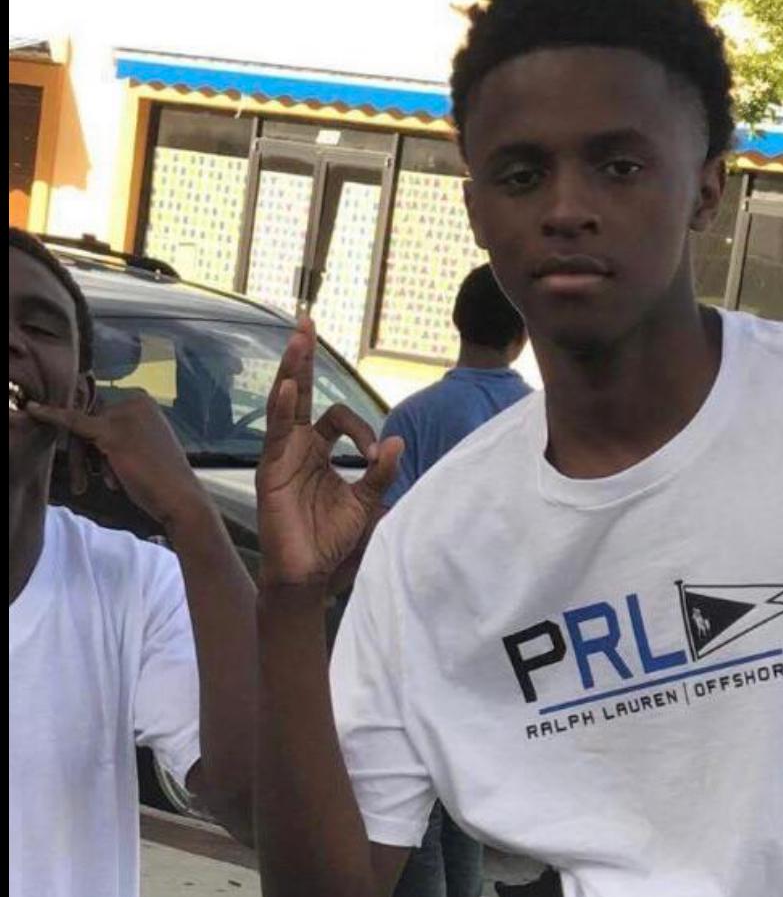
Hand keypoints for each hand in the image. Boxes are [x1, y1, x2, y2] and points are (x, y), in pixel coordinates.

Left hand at [24, 386, 211, 538]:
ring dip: (83, 460)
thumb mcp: (143, 449)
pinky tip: (35, 410)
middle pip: (91, 419)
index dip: (94, 440)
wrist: (181, 500)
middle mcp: (133, 399)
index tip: (97, 464)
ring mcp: (122, 414)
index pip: (103, 412)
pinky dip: (53, 416)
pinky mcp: (110, 432)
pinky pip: (74, 422)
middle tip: (86, 481)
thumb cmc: (164, 481)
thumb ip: (120, 436)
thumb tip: (93, 436)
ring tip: (101, 483)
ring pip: (83, 429)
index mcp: (144, 400)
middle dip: (85, 453)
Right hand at [256, 321, 400, 591]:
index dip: (362, 429)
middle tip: (307, 322)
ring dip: (293, 370)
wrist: (309, 574)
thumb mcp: (366, 503)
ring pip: (284, 403)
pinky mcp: (270, 471)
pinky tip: (289, 387)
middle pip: (300, 393)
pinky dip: (282, 409)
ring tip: (299, 337)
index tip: (377, 453)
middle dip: (304, 358)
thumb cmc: (332, 541)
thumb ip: (381, 472)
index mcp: (318, 452)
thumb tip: (398, 439)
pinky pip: (276, 434)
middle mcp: (297, 448)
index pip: (337, 418)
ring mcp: (281, 456)